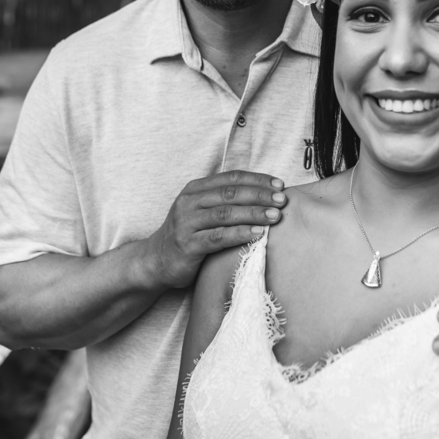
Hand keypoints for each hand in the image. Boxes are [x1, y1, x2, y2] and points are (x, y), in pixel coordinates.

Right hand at [147, 170, 285, 287]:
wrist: (156, 261)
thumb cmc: (188, 235)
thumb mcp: (202, 211)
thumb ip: (224, 201)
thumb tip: (265, 195)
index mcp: (195, 189)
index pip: (231, 178)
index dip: (257, 179)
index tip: (279, 184)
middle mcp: (189, 202)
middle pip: (230, 193)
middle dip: (260, 195)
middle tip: (282, 200)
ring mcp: (187, 223)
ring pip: (226, 213)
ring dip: (254, 213)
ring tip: (276, 216)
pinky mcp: (188, 245)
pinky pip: (218, 237)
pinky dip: (240, 234)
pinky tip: (258, 234)